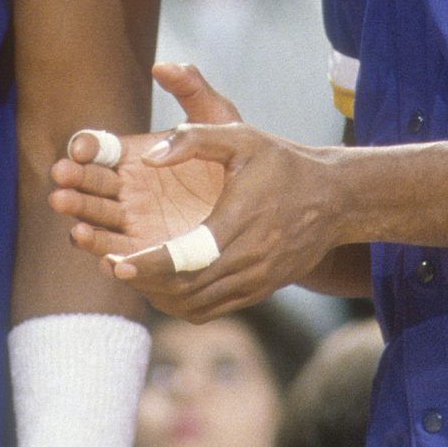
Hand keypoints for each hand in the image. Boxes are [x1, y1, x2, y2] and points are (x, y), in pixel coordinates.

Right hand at [47, 63, 235, 259]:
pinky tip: (106, 260)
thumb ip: (191, 87)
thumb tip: (162, 65)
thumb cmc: (235, 155)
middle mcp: (124, 188)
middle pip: (87, 184)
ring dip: (82, 221)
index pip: (97, 149)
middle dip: (73, 182)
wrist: (260, 205)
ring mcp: (131, 221)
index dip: (85, 147)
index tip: (82, 149)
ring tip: (77, 226)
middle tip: (62, 180)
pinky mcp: (144, 253)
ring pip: (96, 220)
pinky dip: (108, 257)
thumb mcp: (216, 117)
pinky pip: (120, 255)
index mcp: (132, 155)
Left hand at [53, 66, 345, 322]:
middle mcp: (249, 261)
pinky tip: (162, 286)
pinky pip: (213, 309)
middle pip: (185, 289)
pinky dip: (182, 304)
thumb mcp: (242, 137)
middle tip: (111, 266)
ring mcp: (257, 281)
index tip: (114, 261)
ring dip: (159, 296)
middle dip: (144, 282)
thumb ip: (193, 139)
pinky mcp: (261, 291)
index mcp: (238, 224)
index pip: (184, 257)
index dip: (147, 265)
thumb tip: (148, 156)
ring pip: (196, 305)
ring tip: (131, 275)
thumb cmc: (283, 163)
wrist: (336, 198)